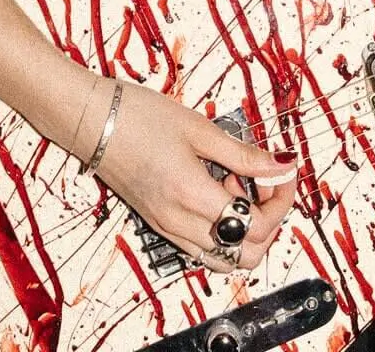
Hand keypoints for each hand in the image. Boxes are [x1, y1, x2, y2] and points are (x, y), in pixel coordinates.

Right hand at [84, 78, 298, 270]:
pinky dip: (220, 228)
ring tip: (240, 184)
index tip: (284, 171)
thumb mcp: (199, 128)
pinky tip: (218, 188)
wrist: (91, 121)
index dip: (281, 200)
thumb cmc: (138, 116)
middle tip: (268, 183)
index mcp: (191, 196)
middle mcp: (178, 223)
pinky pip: (201, 246)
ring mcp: (166, 228)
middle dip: (269, 221)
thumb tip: (281, 165)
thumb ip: (244, 154)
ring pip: (223, 257)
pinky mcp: (158, 224)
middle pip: (244, 254)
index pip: (255, 225)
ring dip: (243, 228)